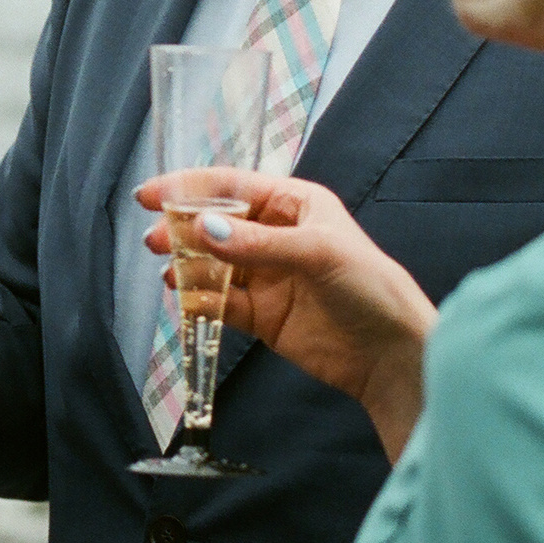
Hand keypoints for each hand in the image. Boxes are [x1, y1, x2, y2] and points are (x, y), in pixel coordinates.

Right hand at [139, 167, 434, 458]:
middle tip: (155, 238)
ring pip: (212, 263)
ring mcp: (266, 276)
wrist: (391, 354)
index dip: (190, 188)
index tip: (152, 195)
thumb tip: (203, 229)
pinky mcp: (260, 314)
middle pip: (216, 224)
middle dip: (182, 228)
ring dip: (187, 264)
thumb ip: (257, 242)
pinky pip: (219, 301)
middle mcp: (277, 235)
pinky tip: (186, 297)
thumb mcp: (317, 253)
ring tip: (169, 271)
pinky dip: (199, 298)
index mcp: (296, 205)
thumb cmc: (371, 288)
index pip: (233, 188)